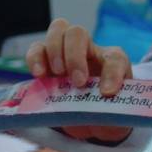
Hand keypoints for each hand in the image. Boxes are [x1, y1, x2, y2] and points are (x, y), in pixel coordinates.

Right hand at [25, 18, 132, 142]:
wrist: (89, 122)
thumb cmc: (105, 112)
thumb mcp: (116, 113)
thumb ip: (116, 107)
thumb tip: (106, 96)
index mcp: (111, 62)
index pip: (115, 58)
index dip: (112, 73)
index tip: (107, 93)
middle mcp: (88, 51)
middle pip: (78, 33)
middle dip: (74, 55)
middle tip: (77, 82)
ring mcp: (65, 54)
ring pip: (58, 30)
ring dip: (55, 50)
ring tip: (57, 74)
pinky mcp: (45, 64)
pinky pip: (37, 49)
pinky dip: (35, 58)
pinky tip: (39, 75)